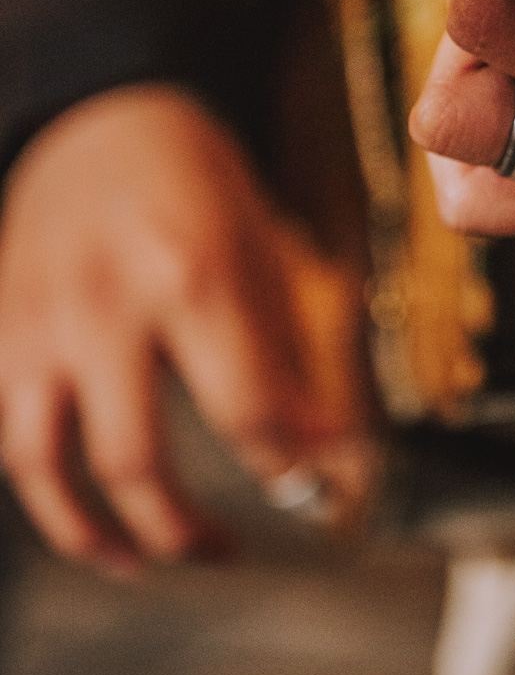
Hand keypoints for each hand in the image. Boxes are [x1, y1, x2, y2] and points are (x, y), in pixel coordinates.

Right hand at [0, 86, 376, 571]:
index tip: (313, 490)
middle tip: (221, 549)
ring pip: (42, 462)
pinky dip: (41, 483)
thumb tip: (324, 452)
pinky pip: (8, 430)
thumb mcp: (260, 253)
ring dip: (88, 533)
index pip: (244, 412)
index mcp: (189, 274)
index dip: (286, 468)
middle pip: (133, 459)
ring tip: (134, 560)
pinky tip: (81, 505)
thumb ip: (283, 359)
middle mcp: (105, 302)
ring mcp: (37, 318)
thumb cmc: (196, 182)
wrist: (102, 114)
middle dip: (182, 528)